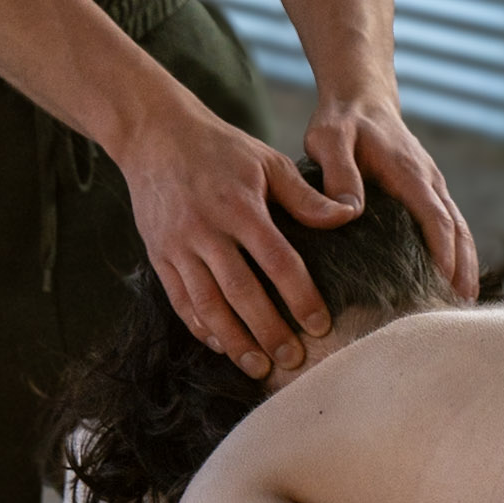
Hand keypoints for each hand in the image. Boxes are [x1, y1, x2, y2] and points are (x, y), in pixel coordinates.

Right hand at [118, 95, 356, 377]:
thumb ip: (306, 196)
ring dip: (234, 340)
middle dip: (269, 330)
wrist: (154, 135)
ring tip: (258, 366)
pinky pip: (179, 300)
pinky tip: (222, 345)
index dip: (300, 296)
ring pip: (207, 304)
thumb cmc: (221, 148)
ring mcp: (178, 246)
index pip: (277, 261)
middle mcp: (207, 230)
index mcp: (240, 207)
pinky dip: (200, 327)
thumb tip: (349, 216)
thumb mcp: (268, 162)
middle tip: (293, 360)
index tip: (320, 325)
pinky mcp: (158, 255)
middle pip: (241, 292)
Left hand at [304, 90, 478, 298]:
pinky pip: (449, 224)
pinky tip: (450, 277)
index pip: (436, 218)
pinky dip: (457, 252)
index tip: (445, 284)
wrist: (361, 96)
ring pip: (459, 229)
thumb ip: (338, 173)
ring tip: (462, 302)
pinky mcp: (427, 191)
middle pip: (458, 229)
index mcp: (410, 173)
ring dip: (465, 263)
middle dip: (463, 268)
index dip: (443, 253)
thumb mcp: (329, 140)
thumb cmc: (342, 120)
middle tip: (461, 307)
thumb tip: (350, 212)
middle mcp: (429, 181)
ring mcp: (432, 185)